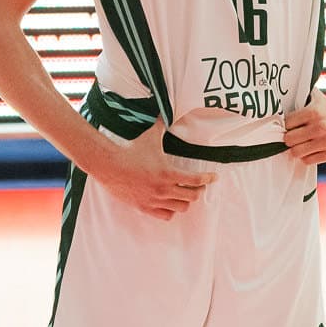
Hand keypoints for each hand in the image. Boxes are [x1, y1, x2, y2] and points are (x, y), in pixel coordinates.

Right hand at [92, 123, 214, 219]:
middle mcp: (164, 189)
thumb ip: (161, 124)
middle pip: (192, 196)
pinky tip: (171, 203)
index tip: (214, 177)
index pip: (196, 180)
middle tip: (200, 185)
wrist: (111, 166)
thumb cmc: (131, 150)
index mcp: (168, 173)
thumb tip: (166, 110)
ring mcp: (155, 200)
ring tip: (186, 194)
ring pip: (181, 207)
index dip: (208, 178)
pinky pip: (166, 215)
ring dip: (186, 201)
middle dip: (199, 190)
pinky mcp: (145, 207)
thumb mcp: (150, 136)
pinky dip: (172, 211)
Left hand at [283, 92, 325, 163]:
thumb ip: (301, 94)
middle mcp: (319, 127)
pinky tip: (311, 150)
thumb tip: (286, 87)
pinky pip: (309, 160)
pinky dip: (307, 156)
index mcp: (313, 112)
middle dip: (289, 139)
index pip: (286, 124)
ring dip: (297, 149)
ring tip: (301, 144)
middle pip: (289, 139)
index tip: (289, 127)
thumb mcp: (316, 98)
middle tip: (293, 137)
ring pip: (297, 152)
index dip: (286, 126)